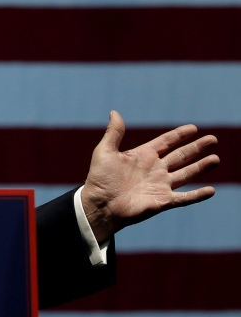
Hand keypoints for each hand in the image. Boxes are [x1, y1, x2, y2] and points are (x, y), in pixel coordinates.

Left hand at [81, 110, 218, 241]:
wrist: (100, 204)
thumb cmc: (100, 178)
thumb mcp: (105, 151)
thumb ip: (114, 132)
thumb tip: (114, 112)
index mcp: (143, 156)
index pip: (166, 142)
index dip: (179, 135)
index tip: (193, 128)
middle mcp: (155, 169)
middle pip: (181, 155)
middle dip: (196, 147)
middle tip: (213, 139)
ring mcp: (160, 185)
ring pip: (186, 174)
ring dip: (201, 167)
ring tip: (216, 159)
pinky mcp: (163, 201)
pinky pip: (184, 198)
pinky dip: (197, 195)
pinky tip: (211, 190)